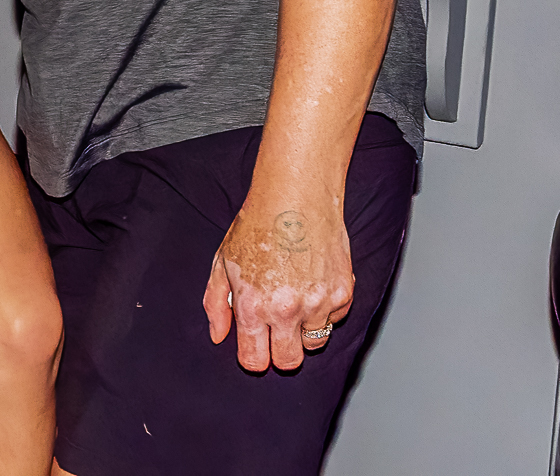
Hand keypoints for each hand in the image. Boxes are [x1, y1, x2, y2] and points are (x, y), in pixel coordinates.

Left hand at [203, 187, 353, 371]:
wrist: (295, 198)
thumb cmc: (255, 226)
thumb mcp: (222, 263)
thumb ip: (216, 304)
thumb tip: (218, 336)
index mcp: (253, 306)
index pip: (255, 361)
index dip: (254, 357)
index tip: (255, 347)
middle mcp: (286, 311)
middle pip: (288, 362)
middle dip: (280, 352)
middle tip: (277, 329)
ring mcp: (318, 304)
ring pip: (314, 343)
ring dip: (304, 329)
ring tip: (294, 297)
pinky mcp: (343, 294)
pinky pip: (334, 319)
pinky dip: (324, 309)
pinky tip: (312, 282)